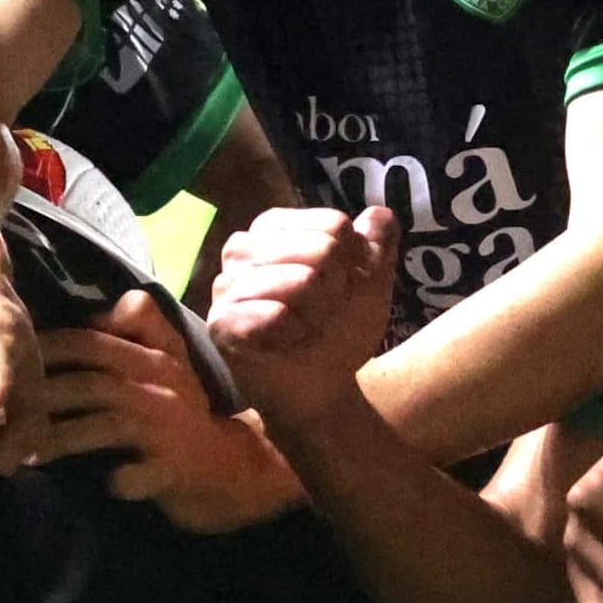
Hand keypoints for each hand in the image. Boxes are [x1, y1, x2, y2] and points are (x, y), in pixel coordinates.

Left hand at [23, 294, 299, 530]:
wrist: (233, 467)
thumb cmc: (186, 415)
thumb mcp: (169, 363)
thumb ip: (139, 329)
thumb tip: (100, 309)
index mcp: (150, 358)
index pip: (90, 343)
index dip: (45, 350)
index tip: (3, 364)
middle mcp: (157, 386)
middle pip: (88, 384)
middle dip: (38, 401)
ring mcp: (166, 430)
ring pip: (103, 426)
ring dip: (60, 440)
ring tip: (22, 456)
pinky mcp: (173, 470)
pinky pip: (137, 475)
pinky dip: (118, 480)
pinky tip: (98, 485)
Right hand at [203, 200, 400, 424]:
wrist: (321, 389)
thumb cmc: (337, 330)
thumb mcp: (370, 282)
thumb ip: (378, 242)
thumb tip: (381, 213)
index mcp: (274, 228)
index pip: (335, 224)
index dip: (354, 261)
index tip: (343, 286)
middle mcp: (243, 248)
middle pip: (323, 248)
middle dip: (337, 288)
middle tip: (322, 312)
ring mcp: (227, 285)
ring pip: (303, 280)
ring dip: (318, 313)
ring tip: (305, 328)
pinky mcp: (221, 322)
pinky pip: (274, 314)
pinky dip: (294, 332)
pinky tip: (287, 341)